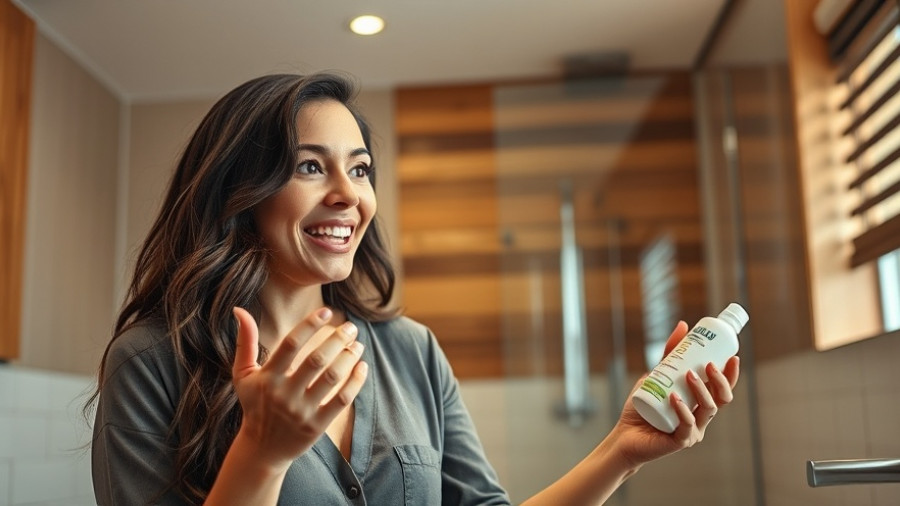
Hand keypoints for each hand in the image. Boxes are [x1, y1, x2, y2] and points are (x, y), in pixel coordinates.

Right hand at [230, 306, 367, 470]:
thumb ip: (245, 342)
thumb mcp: (243, 375)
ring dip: (349, 357)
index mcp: (268, 377)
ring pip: (332, 377)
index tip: (327, 311)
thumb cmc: (254, 405)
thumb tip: (239, 309)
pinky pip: (341, 400)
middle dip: (337, 339)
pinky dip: (355, 382)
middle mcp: (285, 394)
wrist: (261, 449)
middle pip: (317, 359)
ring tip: (358, 344)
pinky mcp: (317, 426)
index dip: (310, 325)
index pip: (291, 344)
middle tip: (351, 327)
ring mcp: (302, 411)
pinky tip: (362, 366)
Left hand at [609, 321, 739, 468]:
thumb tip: (683, 325)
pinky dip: (683, 410)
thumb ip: (670, 355)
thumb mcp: (657, 375)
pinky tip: (675, 398)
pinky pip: (687, 425)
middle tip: (709, 364)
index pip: (723, 389)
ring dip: (702, 390)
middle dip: (721, 380)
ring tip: (690, 374)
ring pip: (708, 409)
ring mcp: (693, 431)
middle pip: (722, 399)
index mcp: (700, 403)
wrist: (624, 433)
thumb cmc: (644, 406)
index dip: (732, 375)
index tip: (732, 356)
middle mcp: (701, 418)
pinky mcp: (680, 441)